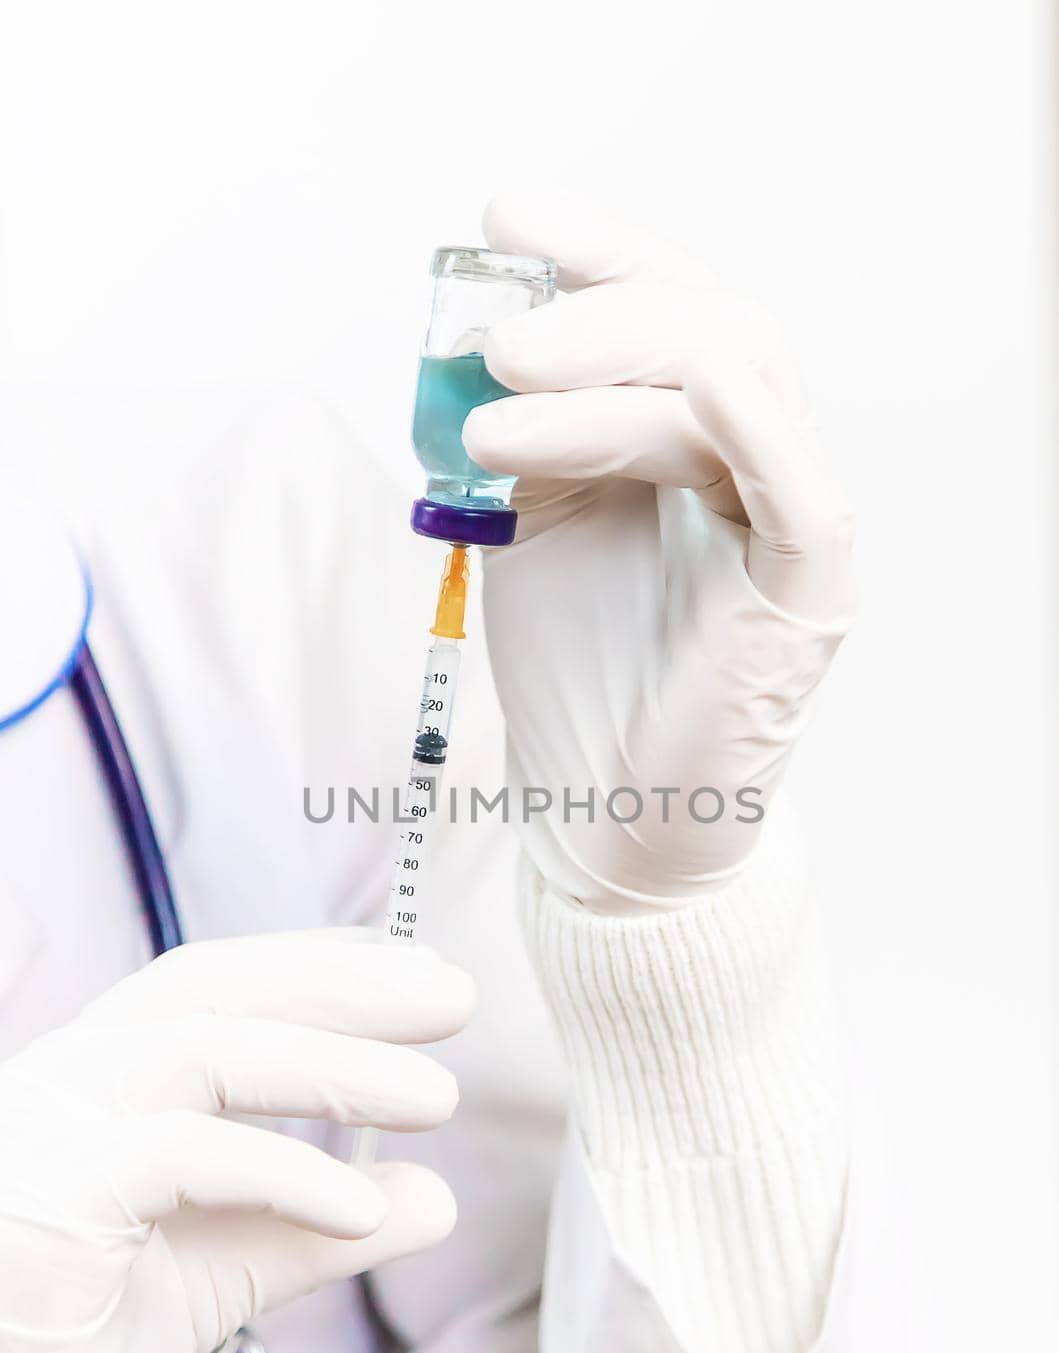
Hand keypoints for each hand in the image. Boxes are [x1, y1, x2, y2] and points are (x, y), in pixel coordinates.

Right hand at [0, 932, 469, 1352]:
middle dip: (340, 985)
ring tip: (437, 1096)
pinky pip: (181, 1156)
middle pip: (209, 990)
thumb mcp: (209, 1280)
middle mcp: (59, 1086)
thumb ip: (305, 1231)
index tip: (410, 971)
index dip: (314, 968)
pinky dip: (285, 1174)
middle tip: (453, 994)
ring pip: (203, 1051)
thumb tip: (430, 1197)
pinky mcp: (46, 1197)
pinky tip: (365, 1210)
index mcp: (93, 1089)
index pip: (208, 991)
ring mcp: (42, 1132)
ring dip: (334, 1066)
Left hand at [468, 192, 854, 911]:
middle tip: (497, 343)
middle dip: (596, 314)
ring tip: (496, 417)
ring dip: (612, 381)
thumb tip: (479, 335)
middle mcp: (751, 458)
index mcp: (692, 435)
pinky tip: (696, 391)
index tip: (505, 215)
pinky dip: (750, 431)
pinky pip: (797, 493)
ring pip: (736, 387)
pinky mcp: (805, 590)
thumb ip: (530, 430)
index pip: (664, 307)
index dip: (595, 250)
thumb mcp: (534, 522)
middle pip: (708, 325)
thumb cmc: (579, 673)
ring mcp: (787, 519)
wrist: (605, 808)